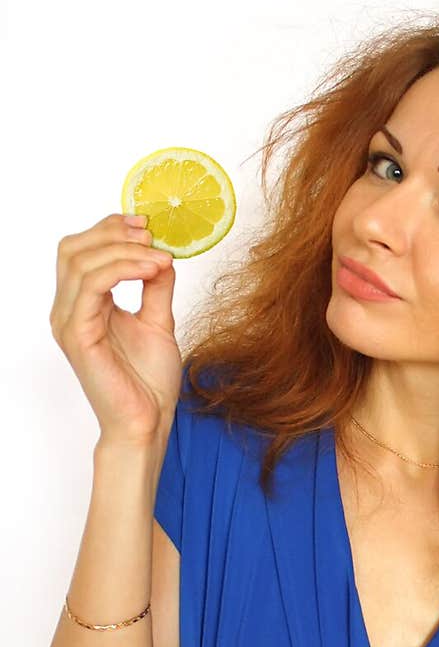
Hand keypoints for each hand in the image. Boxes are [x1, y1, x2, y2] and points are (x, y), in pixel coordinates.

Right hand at [49, 213, 181, 444]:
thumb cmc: (148, 382)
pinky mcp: (78, 335)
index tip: (147, 225)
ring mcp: (69, 322)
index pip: (81, 250)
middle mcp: (68, 310)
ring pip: (82, 262)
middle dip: (113, 233)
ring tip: (158, 257)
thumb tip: (162, 254)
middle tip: (151, 235)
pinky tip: (151, 270)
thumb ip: (155, 287)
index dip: (110, 229)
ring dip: (124, 251)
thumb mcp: (158, 321)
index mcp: (82, 304)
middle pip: (74, 248)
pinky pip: (91, 286)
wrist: (147, 422)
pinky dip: (122, 270)